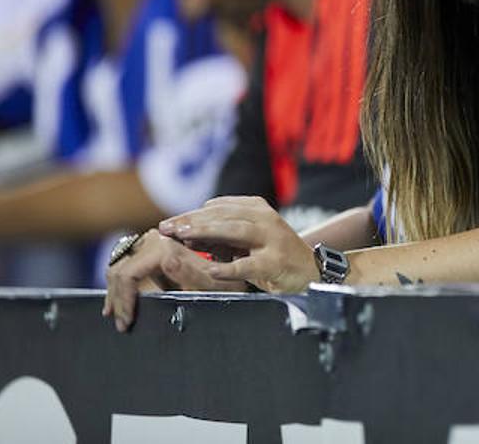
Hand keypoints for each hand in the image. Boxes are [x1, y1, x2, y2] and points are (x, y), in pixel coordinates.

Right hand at [102, 228, 243, 331]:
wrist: (249, 263)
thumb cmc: (233, 278)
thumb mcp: (215, 284)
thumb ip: (189, 275)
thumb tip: (164, 266)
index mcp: (169, 245)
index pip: (129, 272)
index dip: (124, 298)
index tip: (126, 321)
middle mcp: (160, 237)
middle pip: (122, 267)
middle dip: (117, 296)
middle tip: (120, 321)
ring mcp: (157, 240)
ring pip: (123, 262)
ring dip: (118, 289)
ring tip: (120, 314)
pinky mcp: (158, 245)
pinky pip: (132, 260)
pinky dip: (126, 279)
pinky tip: (126, 298)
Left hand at [159, 196, 318, 294]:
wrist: (311, 272)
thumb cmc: (272, 256)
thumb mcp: (245, 242)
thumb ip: (219, 238)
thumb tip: (184, 235)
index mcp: (257, 209)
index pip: (218, 207)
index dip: (190, 215)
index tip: (167, 224)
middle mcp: (265, 219)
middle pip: (224, 216)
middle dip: (192, 221)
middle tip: (166, 228)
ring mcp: (273, 239)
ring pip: (236, 231)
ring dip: (207, 233)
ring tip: (183, 238)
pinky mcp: (277, 262)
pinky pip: (250, 264)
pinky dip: (230, 267)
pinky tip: (212, 270)